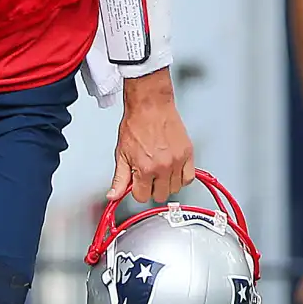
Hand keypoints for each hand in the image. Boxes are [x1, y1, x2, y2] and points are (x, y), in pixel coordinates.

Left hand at [107, 69, 194, 203]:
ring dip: (167, 183)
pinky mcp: (188, 154)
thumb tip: (113, 195)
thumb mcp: (121, 154)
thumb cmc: (136, 125)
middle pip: (160, 195)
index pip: (142, 196)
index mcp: (145, 169)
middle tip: (149, 177)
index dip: (138, 190)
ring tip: (160, 171)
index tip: (138, 183)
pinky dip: (181, 177)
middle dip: (152, 188)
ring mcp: (177, 161)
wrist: (150, 107)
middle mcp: (163, 167)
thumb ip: (119, 178)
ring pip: (175, 189)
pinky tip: (173, 171)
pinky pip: (189, 178)